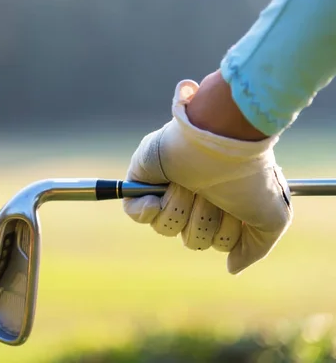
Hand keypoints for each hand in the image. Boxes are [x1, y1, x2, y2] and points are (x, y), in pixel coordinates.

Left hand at [123, 76, 292, 273]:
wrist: (221, 140)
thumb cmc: (248, 175)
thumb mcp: (272, 217)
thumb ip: (255, 248)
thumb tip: (231, 268)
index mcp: (222, 205)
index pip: (217, 242)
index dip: (226, 232)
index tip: (236, 207)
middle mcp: (195, 197)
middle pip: (192, 240)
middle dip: (204, 219)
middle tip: (211, 192)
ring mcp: (167, 189)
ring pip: (165, 228)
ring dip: (182, 207)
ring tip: (191, 182)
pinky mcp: (142, 180)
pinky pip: (135, 213)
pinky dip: (149, 207)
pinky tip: (164, 189)